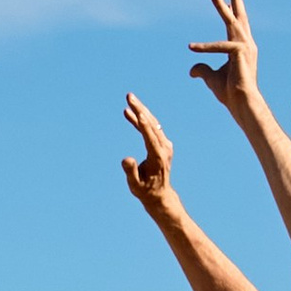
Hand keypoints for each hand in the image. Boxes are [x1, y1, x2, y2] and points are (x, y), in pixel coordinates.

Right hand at [120, 93, 176, 218]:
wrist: (159, 194)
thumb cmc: (145, 191)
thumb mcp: (135, 185)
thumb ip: (131, 172)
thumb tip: (126, 159)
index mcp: (158, 157)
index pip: (151, 137)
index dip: (143, 124)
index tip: (137, 112)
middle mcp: (164, 148)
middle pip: (152, 125)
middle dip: (140, 109)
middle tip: (129, 96)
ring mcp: (165, 145)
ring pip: (152, 123)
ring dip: (140, 110)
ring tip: (128, 99)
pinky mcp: (162, 143)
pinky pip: (151, 128)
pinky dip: (140, 120)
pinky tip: (129, 113)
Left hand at [188, 0, 259, 114]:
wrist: (242, 104)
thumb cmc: (230, 93)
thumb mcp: (211, 78)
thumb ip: (202, 70)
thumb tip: (191, 69)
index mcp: (241, 48)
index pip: (236, 26)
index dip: (231, 12)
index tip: (226, 0)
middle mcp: (247, 44)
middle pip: (240, 17)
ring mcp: (246, 46)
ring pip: (232, 21)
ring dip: (221, 6)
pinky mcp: (241, 52)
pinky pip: (220, 46)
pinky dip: (205, 47)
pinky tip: (192, 47)